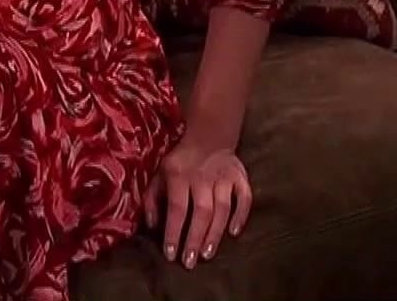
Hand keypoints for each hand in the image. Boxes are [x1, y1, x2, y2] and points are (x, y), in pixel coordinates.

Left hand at [144, 137, 252, 268]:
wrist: (208, 134)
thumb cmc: (179, 160)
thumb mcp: (159, 173)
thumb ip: (151, 198)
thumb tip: (151, 226)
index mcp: (178, 175)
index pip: (177, 208)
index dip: (173, 232)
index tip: (171, 255)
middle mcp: (202, 177)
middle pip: (200, 212)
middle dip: (194, 238)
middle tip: (190, 262)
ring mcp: (224, 177)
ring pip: (222, 208)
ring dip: (215, 233)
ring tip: (207, 254)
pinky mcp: (240, 176)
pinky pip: (244, 197)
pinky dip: (241, 215)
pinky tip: (234, 232)